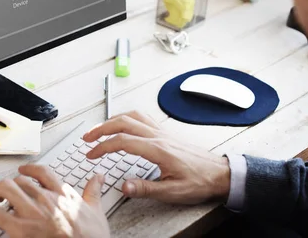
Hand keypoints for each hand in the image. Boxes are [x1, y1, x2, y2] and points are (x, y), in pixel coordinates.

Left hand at [0, 164, 110, 237]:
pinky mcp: (21, 229)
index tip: (24, 170)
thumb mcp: (96, 211)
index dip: (29, 169)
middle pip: (20, 180)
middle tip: (6, 191)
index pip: (41, 172)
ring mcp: (32, 213)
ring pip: (7, 189)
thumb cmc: (91, 237)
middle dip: (10, 184)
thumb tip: (98, 177)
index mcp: (62, 193)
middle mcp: (45, 199)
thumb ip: (93, 191)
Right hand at [82, 111, 229, 204]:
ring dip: (112, 120)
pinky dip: (127, 117)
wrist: (220, 173)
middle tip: (87, 138)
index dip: (103, 147)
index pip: (122, 141)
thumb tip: (124, 186)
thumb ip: (146, 188)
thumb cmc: (200, 181)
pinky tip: (123, 123)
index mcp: (157, 149)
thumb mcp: (173, 191)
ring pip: (132, 116)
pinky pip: (142, 117)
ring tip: (99, 129)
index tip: (91, 154)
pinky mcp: (165, 132)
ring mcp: (162, 132)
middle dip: (101, 128)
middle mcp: (158, 136)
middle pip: (123, 122)